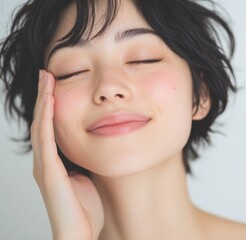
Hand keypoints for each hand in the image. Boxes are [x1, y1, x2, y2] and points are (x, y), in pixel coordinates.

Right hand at [31, 70, 103, 239]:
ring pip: (41, 125)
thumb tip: (100, 141)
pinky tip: (49, 100)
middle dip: (44, 95)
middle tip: (46, 72)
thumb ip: (88, 158)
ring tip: (45, 78)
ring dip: (43, 100)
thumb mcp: (89, 175)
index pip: (51, 125)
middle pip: (43, 120)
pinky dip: (46, 118)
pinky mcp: (48, 172)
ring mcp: (44, 166)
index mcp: (55, 160)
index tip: (56, 82)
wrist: (80, 234)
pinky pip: (46, 140)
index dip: (52, 103)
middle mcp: (45, 160)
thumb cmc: (87, 208)